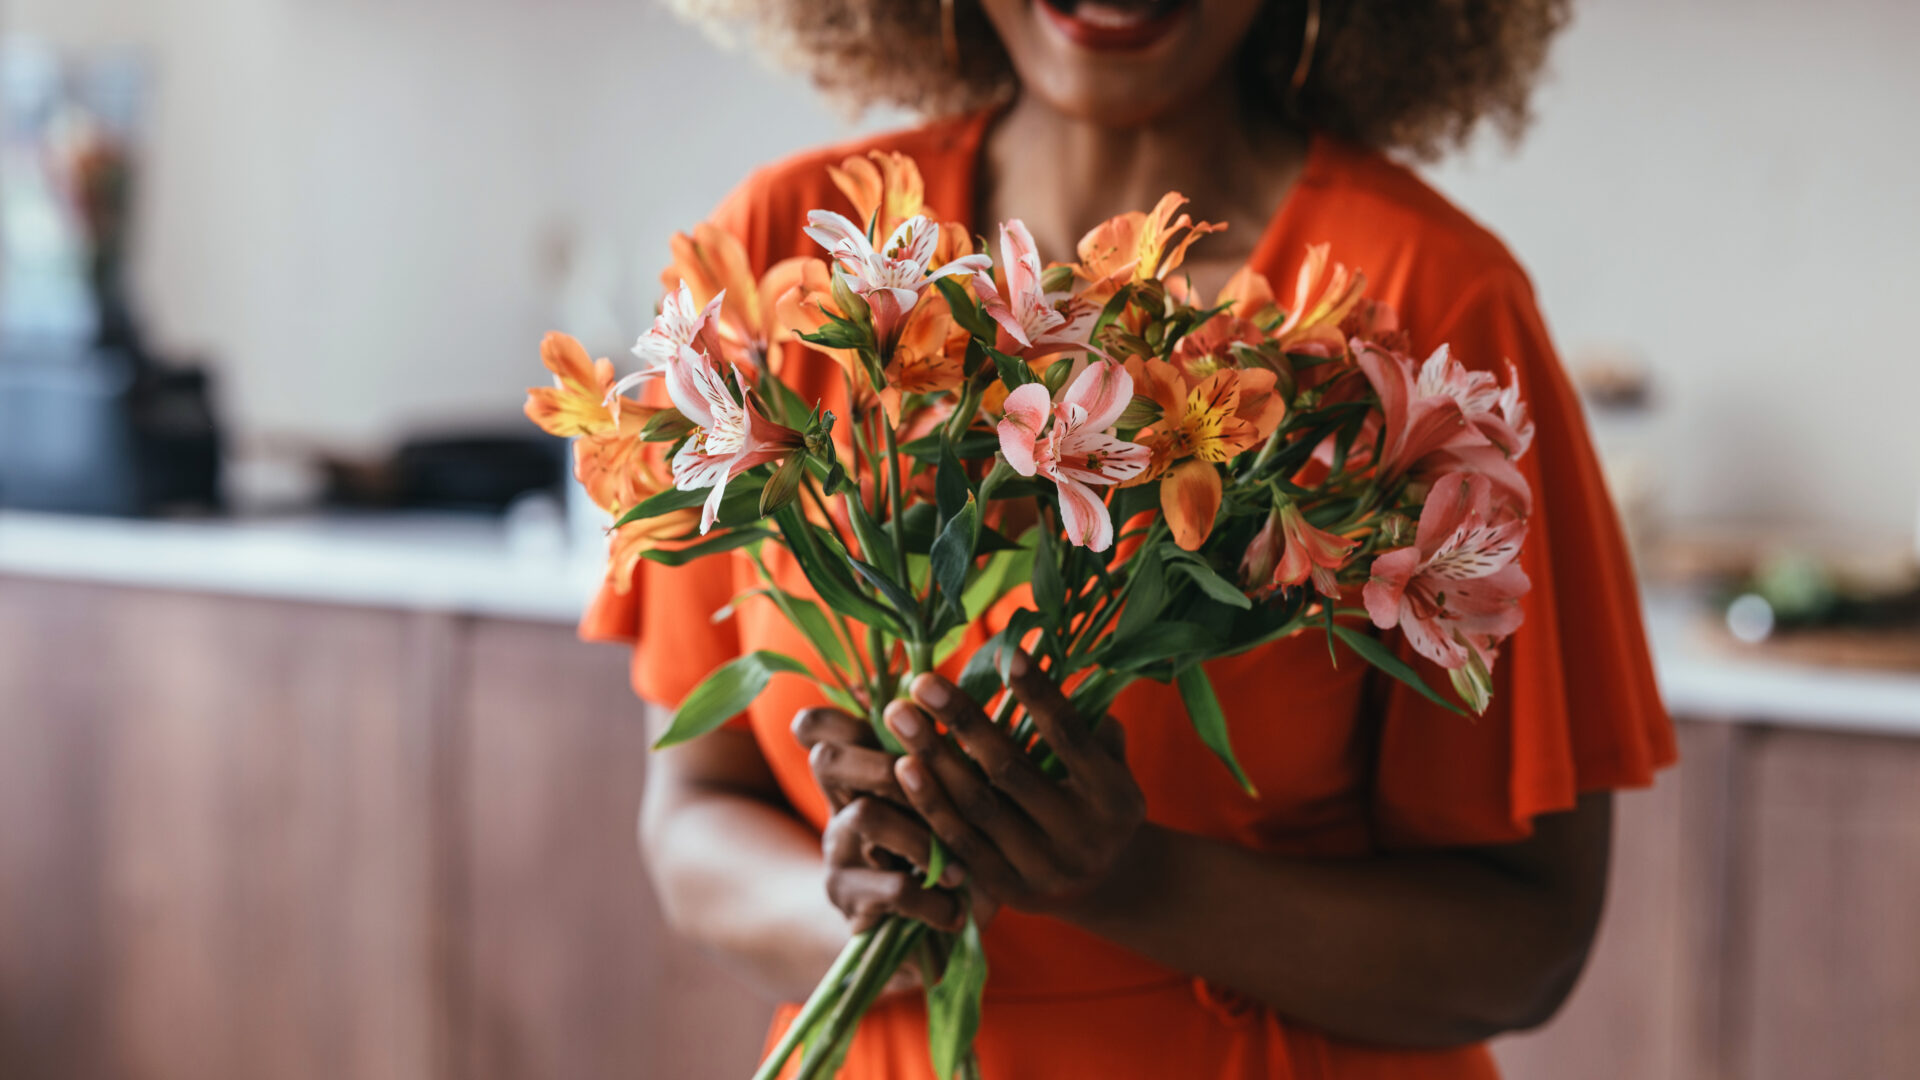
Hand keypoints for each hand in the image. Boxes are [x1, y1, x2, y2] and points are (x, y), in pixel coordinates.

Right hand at [792, 706, 983, 937]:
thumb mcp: (954, 809)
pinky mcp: (847, 900)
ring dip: (923, 841)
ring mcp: (837, 853)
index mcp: (863, 774)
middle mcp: (838, 806)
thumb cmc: (949, 859)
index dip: (841, 717)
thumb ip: (954, 766)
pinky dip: (934, 900)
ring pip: (866, 814)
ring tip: (959, 872)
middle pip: (828, 759)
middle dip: (886, 766)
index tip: (895, 721)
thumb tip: (968, 709)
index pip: (817, 727)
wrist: (915, 944)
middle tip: (942, 793)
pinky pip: (894, 887)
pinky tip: (956, 911)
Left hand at [883, 650, 1145, 916]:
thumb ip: (1089, 724)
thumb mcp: (1113, 764)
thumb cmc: (1099, 800)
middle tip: (922, 681)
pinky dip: (931, 804)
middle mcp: (1082, 837)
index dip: (1039, 695)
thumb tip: (1047, 672)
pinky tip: (905, 767)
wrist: (1105, 882)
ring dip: (934, 758)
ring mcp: (1043, 869)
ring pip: (978, 808)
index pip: (1070, 737)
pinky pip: (961, 844)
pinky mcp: (1008, 891)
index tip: (1006, 652)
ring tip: (900, 715)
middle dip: (964, 722)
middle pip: (1012, 771)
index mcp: (1116, 797)